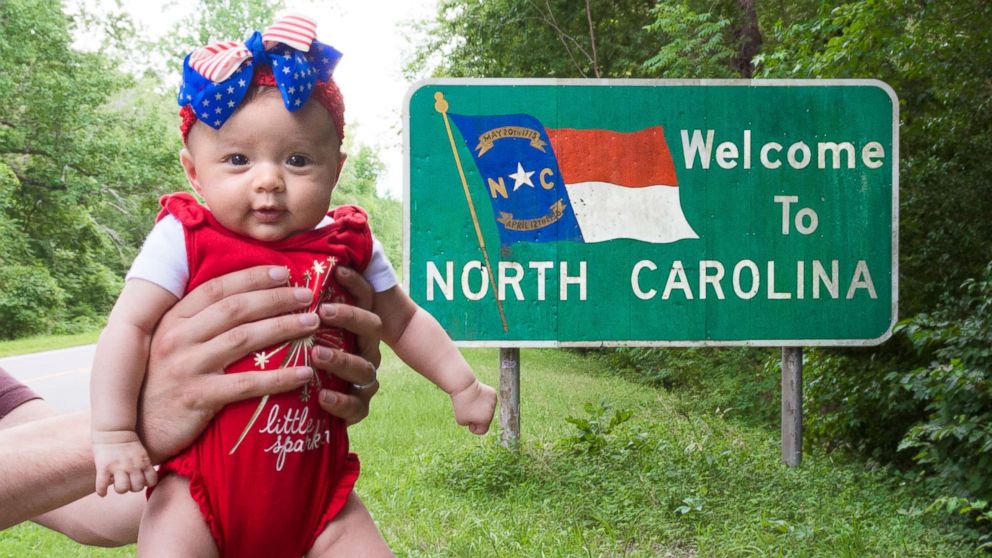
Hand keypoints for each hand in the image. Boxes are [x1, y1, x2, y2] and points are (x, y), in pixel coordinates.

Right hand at [92, 430, 156, 495]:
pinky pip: (102, 486)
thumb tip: (144, 477)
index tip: (140, 480)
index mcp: (143, 462)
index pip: (151, 481)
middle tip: (127, 482)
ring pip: (122, 489)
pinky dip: (102, 492)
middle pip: (137, 488)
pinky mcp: (104, 467)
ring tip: (117, 484)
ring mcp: (118, 467)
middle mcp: (133, 466)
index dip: (146, 483)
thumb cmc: (127, 441)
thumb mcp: (141, 452)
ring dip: (119, 489)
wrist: (113, 429)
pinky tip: (102, 492)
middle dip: (133, 488)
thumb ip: (143, 464)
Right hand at [138, 266, 320, 462]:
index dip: (251, 278)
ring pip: (244, 339)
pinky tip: (304, 373)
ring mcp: (187, 367)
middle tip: (307, 295)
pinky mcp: (198, 397)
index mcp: (173, 320)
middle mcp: (178, 338)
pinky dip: (279, 377)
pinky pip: (246, 384)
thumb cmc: (161, 384)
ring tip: (312, 323)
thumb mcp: (170, 346)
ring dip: (283, 328)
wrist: (137, 431)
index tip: (283, 272)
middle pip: (236, 309)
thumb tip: (244, 302)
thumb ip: (198, 325)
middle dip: (275, 298)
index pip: (217, 289)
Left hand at [312, 266, 382, 425]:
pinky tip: (322, 396)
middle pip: (372, 327)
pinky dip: (341, 401)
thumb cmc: (297, 359)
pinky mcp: (357, 408)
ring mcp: (364, 379)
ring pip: (365, 367)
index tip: (336, 271)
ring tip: (316, 354)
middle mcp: (364, 349)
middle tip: (322, 312)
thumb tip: (278, 264)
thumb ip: (296, 305)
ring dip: (341, 358)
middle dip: (350, 317)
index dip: (355, 283)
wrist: (306, 408)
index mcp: (355, 327)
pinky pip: (358, 406)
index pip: (364, 298)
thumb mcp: (298, 331)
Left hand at [450, 378, 496, 434]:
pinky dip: (484, 400)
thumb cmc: (461, 405)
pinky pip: (489, 401)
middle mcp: (492, 412)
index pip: (483, 431)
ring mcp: (494, 402)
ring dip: (481, 409)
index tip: (468, 422)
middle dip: (478, 417)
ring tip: (472, 402)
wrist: (464, 386)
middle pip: (486, 420)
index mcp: (485, 420)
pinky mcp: (493, 394)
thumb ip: (472, 424)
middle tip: (468, 410)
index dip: (474, 428)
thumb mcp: (461, 421)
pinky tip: (477, 396)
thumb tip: (480, 419)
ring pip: (488, 410)